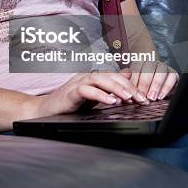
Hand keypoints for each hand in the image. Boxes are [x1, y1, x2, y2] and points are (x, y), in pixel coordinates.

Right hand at [35, 71, 149, 117]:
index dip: (130, 86)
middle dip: (128, 87)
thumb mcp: (92, 99)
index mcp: (92, 79)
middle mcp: (85, 77)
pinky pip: (86, 90)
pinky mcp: (70, 93)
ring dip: (116, 87)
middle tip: (141, 99)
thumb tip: (127, 80)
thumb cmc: (68, 106)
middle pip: (110, 76)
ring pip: (99, 79)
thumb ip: (108, 91)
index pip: (115, 77)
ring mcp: (77, 83)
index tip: (143, 98)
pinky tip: (110, 101)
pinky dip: (99, 94)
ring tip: (128, 98)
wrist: (44, 111)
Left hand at [121, 61, 178, 100]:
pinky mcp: (173, 73)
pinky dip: (167, 86)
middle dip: (145, 83)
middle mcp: (151, 63)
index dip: (134, 81)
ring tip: (152, 98)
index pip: (136, 70)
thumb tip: (115, 91)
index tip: (132, 93)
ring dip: (156, 85)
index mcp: (139, 63)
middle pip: (148, 68)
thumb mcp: (130, 82)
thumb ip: (124, 85)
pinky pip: (172, 77)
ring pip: (161, 71)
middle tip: (142, 96)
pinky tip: (161, 96)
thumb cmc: (139, 82)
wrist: (154, 77)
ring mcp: (163, 67)